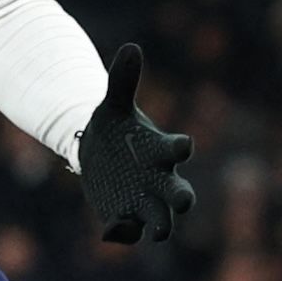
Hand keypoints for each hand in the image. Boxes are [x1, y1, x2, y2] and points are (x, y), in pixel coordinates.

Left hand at [77, 44, 196, 243]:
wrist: (98, 152)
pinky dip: (122, 232)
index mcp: (161, 150)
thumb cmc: (116, 127)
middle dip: (181, 198)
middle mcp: (159, 179)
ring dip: (159, 226)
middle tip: (182, 202)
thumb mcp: (114, 103)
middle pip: (179, 193)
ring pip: (160, 220)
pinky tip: (111, 230)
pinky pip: (127, 231)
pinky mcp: (123, 216)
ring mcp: (144, 201)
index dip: (181, 147)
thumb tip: (130, 48)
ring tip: (154, 232)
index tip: (184, 144)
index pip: (177, 149)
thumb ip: (123, 79)